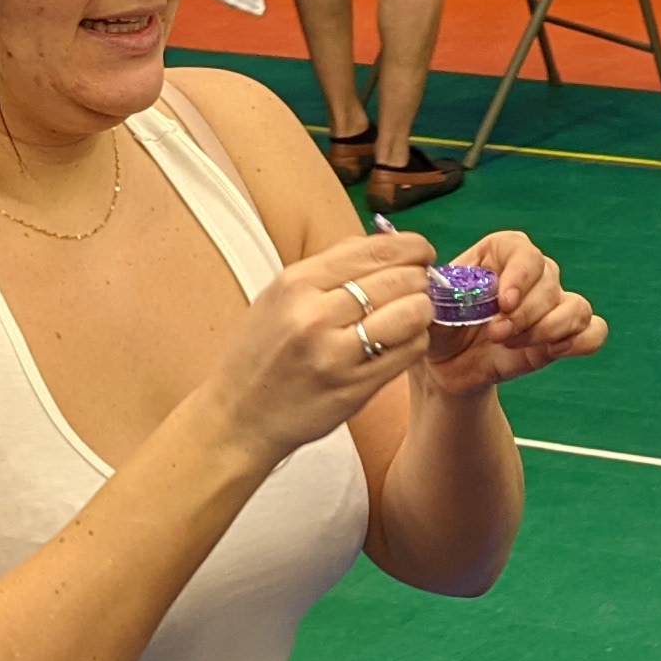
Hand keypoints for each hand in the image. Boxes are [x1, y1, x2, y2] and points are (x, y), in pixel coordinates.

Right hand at [211, 231, 433, 458]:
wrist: (238, 416)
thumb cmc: (260, 353)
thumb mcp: (279, 296)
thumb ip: (330, 267)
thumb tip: (386, 245)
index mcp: (296, 283)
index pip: (374, 250)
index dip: (411, 247)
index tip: (422, 253)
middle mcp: (315, 315)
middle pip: (399, 280)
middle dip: (420, 279)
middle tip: (419, 286)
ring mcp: (336, 354)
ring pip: (412, 314)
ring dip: (423, 310)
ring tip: (413, 314)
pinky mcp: (355, 387)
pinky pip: (409, 352)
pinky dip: (415, 341)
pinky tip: (402, 342)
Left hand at [420, 230, 603, 397]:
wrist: (448, 367)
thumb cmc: (438, 329)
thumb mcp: (428, 308)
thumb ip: (437, 294)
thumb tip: (442, 284)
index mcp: (497, 254)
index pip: (522, 249)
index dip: (520, 273)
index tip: (504, 302)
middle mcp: (531, 274)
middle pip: (550, 280)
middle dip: (525, 313)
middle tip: (496, 334)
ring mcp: (551, 304)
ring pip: (575, 305)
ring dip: (550, 328)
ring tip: (514, 345)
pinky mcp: (564, 335)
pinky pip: (593, 330)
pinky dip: (581, 340)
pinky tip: (552, 351)